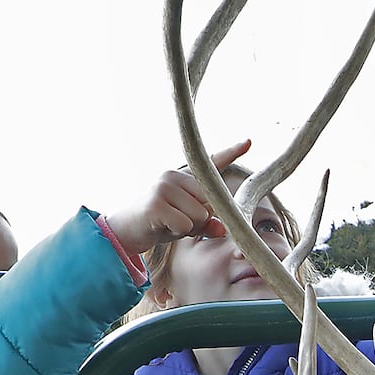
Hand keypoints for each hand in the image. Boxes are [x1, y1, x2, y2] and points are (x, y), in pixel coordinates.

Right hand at [103, 140, 251, 253]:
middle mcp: (174, 175)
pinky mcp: (156, 202)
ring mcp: (164, 186)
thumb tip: (223, 228)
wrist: (125, 231)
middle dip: (200, 219)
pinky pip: (184, 224)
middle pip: (210, 202)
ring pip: (200, 214)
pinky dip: (177, 232)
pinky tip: (162, 227)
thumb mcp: (187, 223)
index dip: (232, 152)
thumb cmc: (159, 224)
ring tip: (169, 223)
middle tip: (178, 221)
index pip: (211, 163)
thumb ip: (207, 223)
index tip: (249, 142)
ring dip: (188, 228)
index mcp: (184, 177)